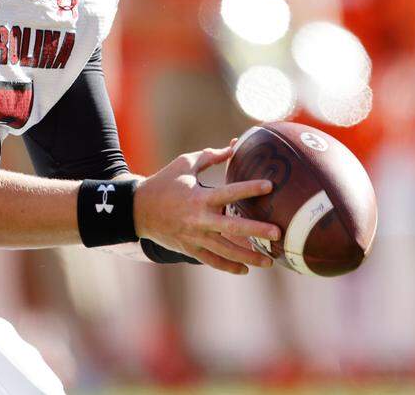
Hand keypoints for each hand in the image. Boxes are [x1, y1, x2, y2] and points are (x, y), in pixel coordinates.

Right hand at [134, 144, 279, 274]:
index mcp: (199, 197)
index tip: (270, 186)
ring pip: (225, 250)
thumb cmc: (165, 182)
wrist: (137, 209)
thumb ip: (212, 156)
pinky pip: (211, 261)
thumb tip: (234, 145)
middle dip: (256, 231)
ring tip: (269, 261)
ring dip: (248, 257)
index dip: (249, 189)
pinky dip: (228, 266)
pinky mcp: (189, 249)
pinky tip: (246, 269)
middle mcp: (198, 219)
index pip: (228, 193)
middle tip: (277, 233)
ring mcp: (194, 237)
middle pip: (232, 227)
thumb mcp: (185, 164)